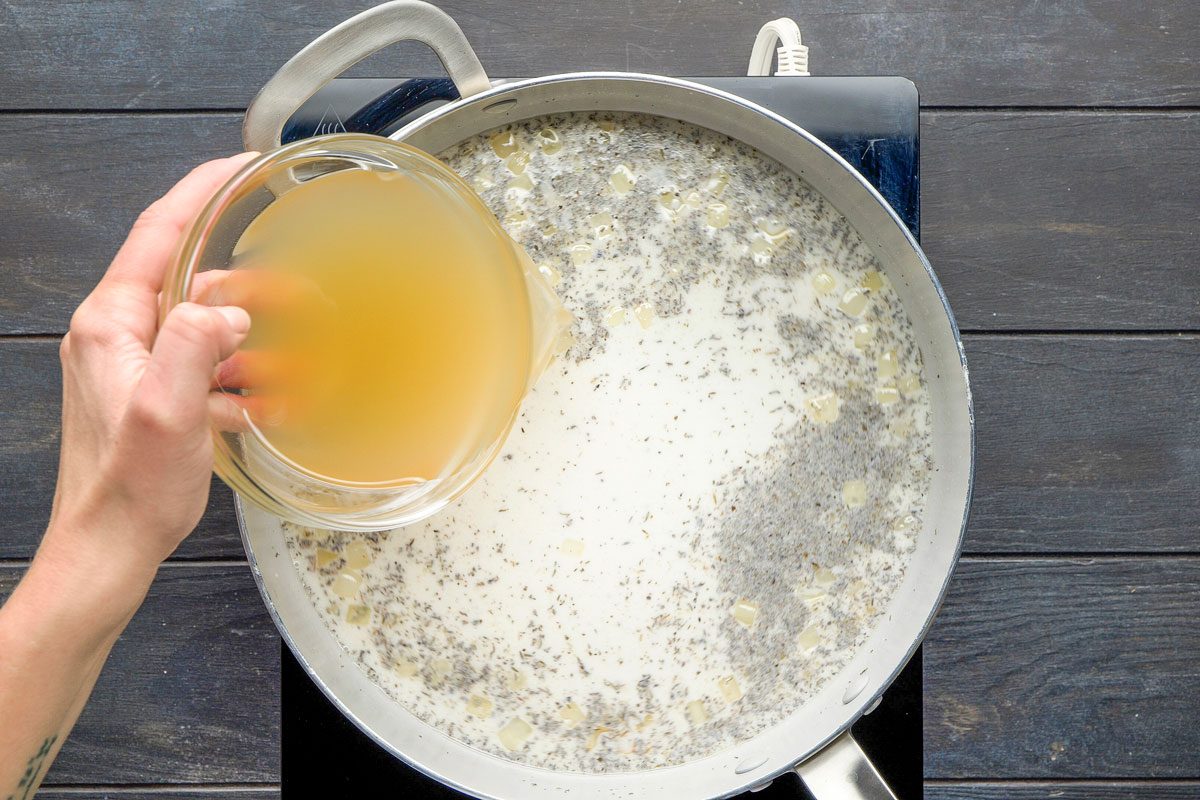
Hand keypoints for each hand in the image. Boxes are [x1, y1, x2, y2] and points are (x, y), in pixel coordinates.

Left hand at [43, 153, 256, 588]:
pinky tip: (265, 402)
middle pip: (189, 280)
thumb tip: (227, 307)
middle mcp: (119, 334)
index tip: (241, 166)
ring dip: (248, 340)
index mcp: (112, 323)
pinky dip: (239, 377)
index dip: (202, 192)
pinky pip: (206, 366)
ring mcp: (137, 364)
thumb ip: (194, 345)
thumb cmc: (127, 489)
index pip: (158, 233)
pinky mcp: (154, 394)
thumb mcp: (167, 412)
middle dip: (245, 286)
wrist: (108, 548)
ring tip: (291, 354)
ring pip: (204, 326)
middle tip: (297, 295)